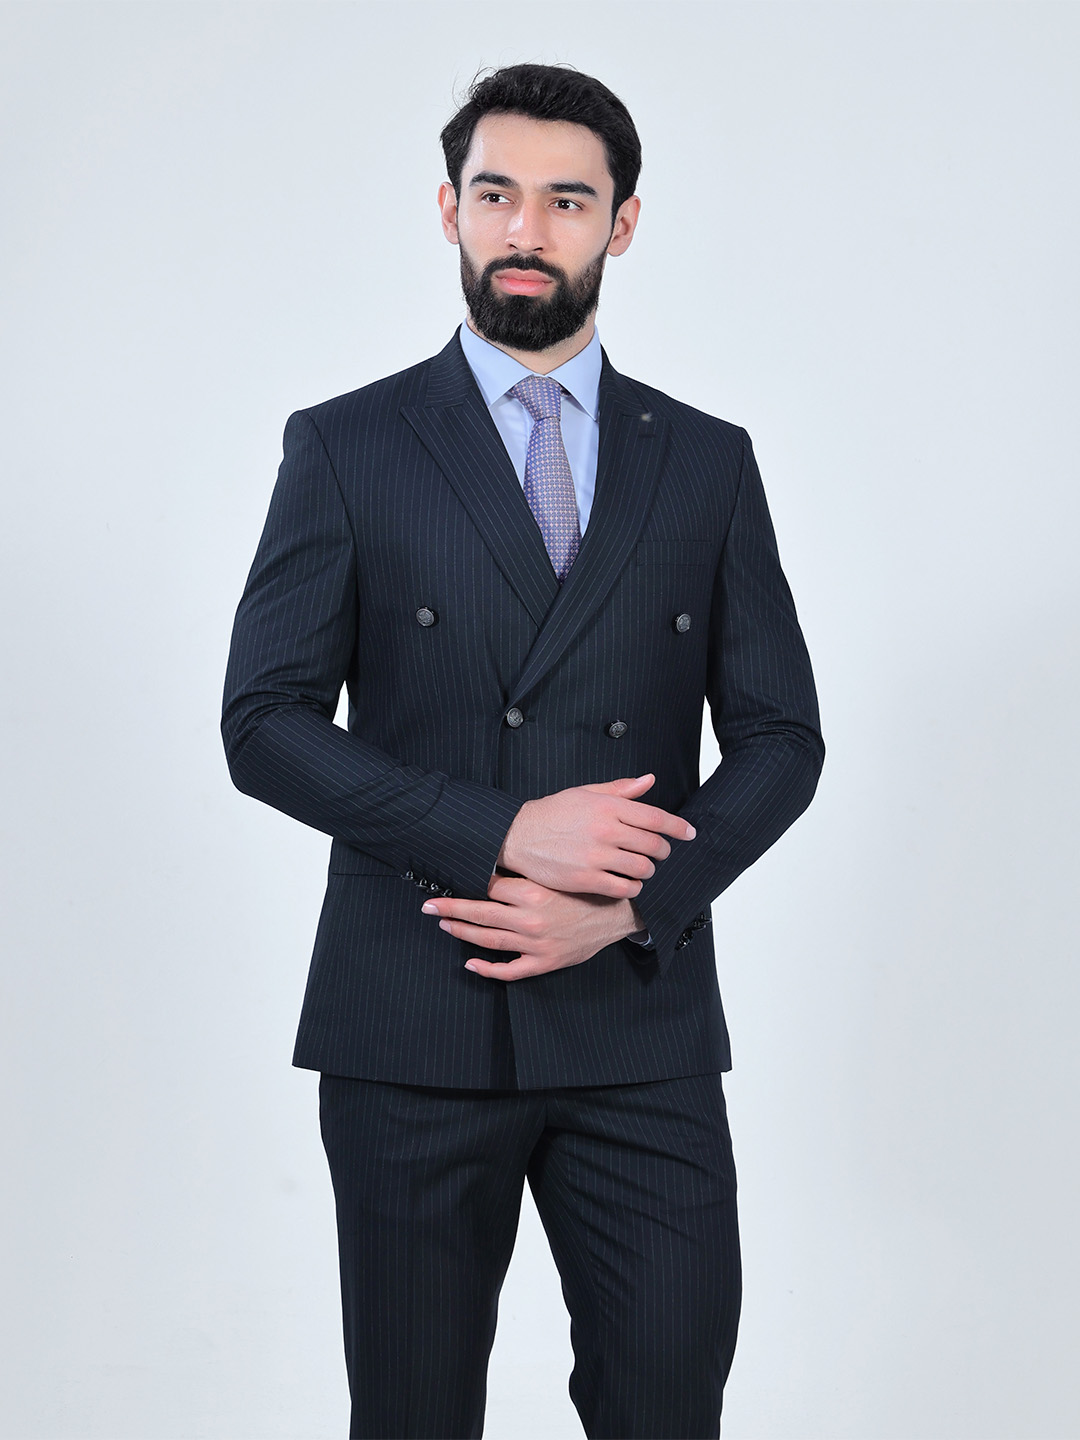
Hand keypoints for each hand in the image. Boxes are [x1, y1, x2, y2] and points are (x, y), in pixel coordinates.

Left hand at [421, 875, 644, 981]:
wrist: (620, 914)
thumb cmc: (590, 888)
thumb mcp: (563, 868)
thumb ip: (534, 862)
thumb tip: (502, 852)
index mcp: (534, 892)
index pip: (491, 886)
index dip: (469, 881)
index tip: (448, 877)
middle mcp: (530, 918)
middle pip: (480, 912)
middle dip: (450, 908)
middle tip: (427, 906)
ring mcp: (535, 943)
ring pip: (488, 939)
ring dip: (462, 932)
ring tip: (443, 924)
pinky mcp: (544, 962)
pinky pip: (509, 970)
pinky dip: (487, 969)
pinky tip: (470, 963)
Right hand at [496, 774, 694, 899]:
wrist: (518, 835)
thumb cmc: (552, 813)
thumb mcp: (585, 793)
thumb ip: (620, 789)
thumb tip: (649, 780)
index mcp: (608, 806)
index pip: (655, 817)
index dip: (678, 827)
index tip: (689, 833)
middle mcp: (605, 830)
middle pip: (654, 845)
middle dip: (663, 851)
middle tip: (660, 853)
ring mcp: (596, 856)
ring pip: (642, 868)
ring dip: (647, 870)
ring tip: (642, 868)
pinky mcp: (586, 879)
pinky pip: (624, 888)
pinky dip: (632, 888)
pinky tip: (628, 883)